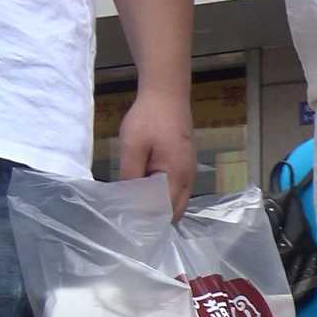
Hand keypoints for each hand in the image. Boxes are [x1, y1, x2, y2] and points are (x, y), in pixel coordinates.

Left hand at [120, 92, 195, 220]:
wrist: (166, 92)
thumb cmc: (149, 118)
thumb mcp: (132, 147)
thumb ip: (130, 176)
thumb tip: (127, 200)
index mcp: (178, 176)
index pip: (166, 211)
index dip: (149, 220)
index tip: (129, 224)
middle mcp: (188, 178)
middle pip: (174, 210)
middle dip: (155, 217)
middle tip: (131, 219)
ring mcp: (188, 170)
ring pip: (176, 200)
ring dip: (158, 205)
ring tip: (134, 207)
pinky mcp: (184, 163)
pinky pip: (175, 188)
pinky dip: (162, 194)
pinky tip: (143, 190)